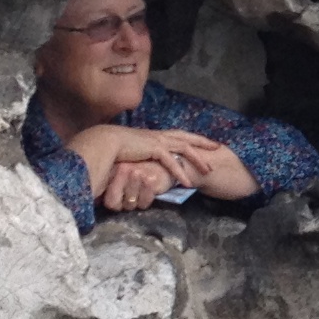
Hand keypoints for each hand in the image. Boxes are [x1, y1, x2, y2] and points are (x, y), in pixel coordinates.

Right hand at [68, 123, 257, 207]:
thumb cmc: (110, 149)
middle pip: (186, 137)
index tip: (203, 142)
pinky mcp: (153, 148)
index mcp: (153, 136)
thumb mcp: (130, 153)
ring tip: (210, 170)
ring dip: (198, 159)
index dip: (191, 139)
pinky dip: (181, 172)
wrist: (100, 143)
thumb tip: (142, 165)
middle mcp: (157, 135)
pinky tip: (188, 183)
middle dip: (203, 142)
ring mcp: (156, 140)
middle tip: (218, 146)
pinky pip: (172, 161)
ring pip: (185, 148)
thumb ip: (139, 157)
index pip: (177, 135)